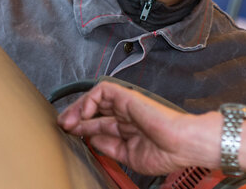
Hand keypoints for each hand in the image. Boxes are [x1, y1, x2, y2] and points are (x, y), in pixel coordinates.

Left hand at [58, 81, 217, 175]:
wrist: (182, 144)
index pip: (100, 124)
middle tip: (63, 126)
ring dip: (78, 107)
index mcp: (129, 128)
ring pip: (96, 98)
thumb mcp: (128, 155)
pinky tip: (84, 114)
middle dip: (76, 116)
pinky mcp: (127, 96)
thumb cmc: (166, 152)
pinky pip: (103, 90)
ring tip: (68, 121)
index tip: (70, 135)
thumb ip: (109, 147)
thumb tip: (91, 140)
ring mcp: (126, 105)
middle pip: (96, 109)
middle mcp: (127, 115)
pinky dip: (90, 100)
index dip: (83, 128)